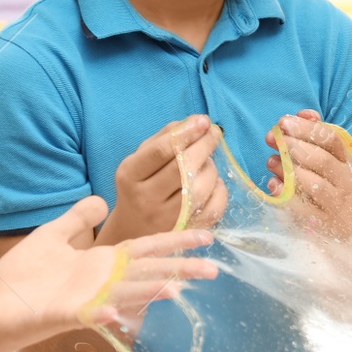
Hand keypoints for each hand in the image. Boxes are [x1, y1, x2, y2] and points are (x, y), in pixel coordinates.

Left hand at [0, 196, 216, 351]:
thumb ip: (78, 219)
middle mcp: (102, 282)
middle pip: (148, 273)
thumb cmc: (24, 276)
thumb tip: (102, 200)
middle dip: (179, 271)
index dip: (175, 242)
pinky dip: (100, 314)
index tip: (208, 237)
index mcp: (103, 262)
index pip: (146, 249)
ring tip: (176, 291)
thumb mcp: (52, 236)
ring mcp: (86, 300)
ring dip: (149, 293)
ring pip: (126, 295)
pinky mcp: (64, 315)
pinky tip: (111, 311)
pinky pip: (85, 315)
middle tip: (213, 271)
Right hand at [107, 115, 227, 238]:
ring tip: (208, 162)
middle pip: (183, 168)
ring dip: (211, 168)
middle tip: (214, 133)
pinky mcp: (186, 230)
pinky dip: (220, 191)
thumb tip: (194, 122)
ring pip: (200, 187)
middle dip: (204, 146)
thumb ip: (164, 138)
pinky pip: (214, 207)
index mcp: (130, 175)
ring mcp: (167, 218)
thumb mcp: (140, 160)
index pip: (161, 152)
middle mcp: (146, 198)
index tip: (203, 121)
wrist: (134, 229)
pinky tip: (214, 183)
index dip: (186, 133)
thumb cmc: (140, 186)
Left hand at [265, 111, 351, 234]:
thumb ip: (319, 136)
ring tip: (271, 160)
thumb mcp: (336, 161)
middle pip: (323, 161)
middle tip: (273, 138)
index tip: (284, 122)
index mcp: (349, 163)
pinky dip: (287, 197)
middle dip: (294, 146)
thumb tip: (306, 114)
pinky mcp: (323, 226)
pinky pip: (304, 212)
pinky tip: (273, 185)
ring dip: (290, 170)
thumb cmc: (341, 189)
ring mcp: (335, 206)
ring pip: (315, 186)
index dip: (307, 128)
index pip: (332, 140)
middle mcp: (345, 184)